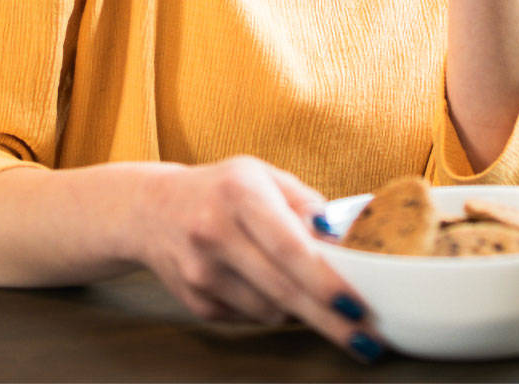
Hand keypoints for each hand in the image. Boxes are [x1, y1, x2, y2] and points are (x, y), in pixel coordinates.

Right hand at [136, 156, 382, 361]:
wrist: (151, 209)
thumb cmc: (222, 189)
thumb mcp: (264, 176)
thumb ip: (306, 204)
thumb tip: (346, 242)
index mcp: (240, 193)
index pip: (289, 247)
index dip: (326, 282)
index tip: (357, 305)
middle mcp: (214, 232)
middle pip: (283, 291)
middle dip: (330, 320)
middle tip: (367, 341)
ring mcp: (200, 271)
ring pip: (269, 311)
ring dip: (297, 308)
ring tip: (302, 288)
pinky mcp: (194, 301)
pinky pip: (249, 318)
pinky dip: (267, 308)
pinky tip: (259, 283)